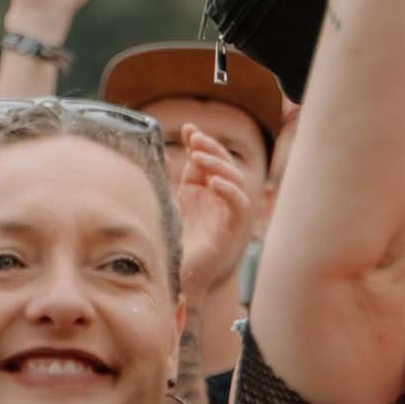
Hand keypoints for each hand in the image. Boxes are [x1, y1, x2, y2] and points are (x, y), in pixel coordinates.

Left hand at [171, 120, 257, 301]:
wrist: (171, 274)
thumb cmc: (168, 239)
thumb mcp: (167, 201)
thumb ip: (169, 178)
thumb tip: (166, 154)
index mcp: (203, 189)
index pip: (210, 158)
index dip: (203, 142)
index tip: (189, 129)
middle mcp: (218, 199)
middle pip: (225, 165)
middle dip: (212, 147)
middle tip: (194, 138)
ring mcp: (226, 213)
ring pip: (236, 180)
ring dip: (219, 164)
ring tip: (198, 156)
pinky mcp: (231, 230)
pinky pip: (239, 205)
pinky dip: (229, 190)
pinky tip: (213, 182)